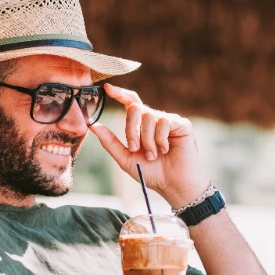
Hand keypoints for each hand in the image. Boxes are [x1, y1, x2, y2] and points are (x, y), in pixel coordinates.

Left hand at [90, 84, 208, 207]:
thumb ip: (110, 142)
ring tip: (153, 155)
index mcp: (141, 126)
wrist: (172, 185)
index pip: (130, 103)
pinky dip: (160, 139)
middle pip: (135, 108)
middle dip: (130, 129)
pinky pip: (164, 122)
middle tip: (135, 148)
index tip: (107, 88)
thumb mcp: (126, 159)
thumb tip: (93, 126)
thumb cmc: (152, 173)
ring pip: (148, 116)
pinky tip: (166, 150)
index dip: (120, 93)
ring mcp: (168, 121)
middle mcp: (154, 120)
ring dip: (147, 140)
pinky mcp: (181, 124)